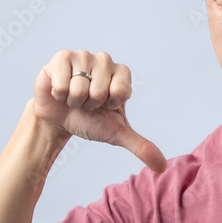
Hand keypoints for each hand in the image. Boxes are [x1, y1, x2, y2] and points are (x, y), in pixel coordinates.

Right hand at [32, 49, 166, 172]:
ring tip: (74, 97)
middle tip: (86, 102)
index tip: (104, 106)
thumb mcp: (116, 134)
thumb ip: (140, 146)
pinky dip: (60, 95)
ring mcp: (83, 55)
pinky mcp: (62, 57)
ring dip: (74, 100)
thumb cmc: (90, 121)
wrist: (59, 118)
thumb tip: (162, 167)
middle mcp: (105, 60)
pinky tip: (61, 92)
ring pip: (79, 88)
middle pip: (98, 92)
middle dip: (89, 104)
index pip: (119, 92)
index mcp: (123, 74)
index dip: (108, 105)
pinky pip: (62, 83)